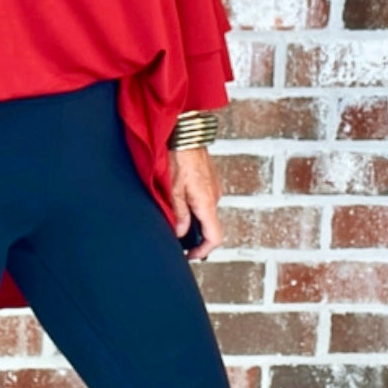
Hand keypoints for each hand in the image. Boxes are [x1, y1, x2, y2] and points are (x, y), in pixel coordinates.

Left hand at [168, 145, 222, 260]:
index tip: (190, 255)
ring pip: (207, 214)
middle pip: (211, 227)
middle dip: (196, 237)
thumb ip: (179, 213)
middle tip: (178, 241)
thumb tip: (180, 233)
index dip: (203, 251)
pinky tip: (181, 203)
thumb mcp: (173, 189)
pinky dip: (196, 209)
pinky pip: (205, 202)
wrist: (187, 133)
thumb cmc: (179, 157)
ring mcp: (214, 189)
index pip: (214, 237)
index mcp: (207, 202)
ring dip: (195, 222)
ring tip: (176, 221)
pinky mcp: (210, 182)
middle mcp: (214, 197)